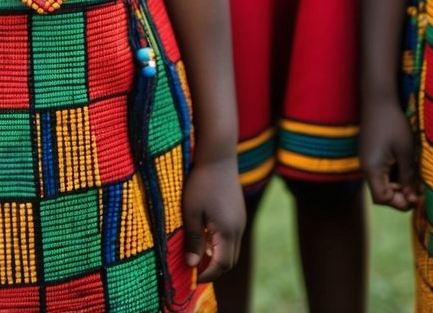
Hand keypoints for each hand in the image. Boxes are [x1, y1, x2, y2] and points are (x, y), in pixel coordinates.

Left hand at [182, 156, 244, 281]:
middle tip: (194, 269)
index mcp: (228, 231)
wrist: (217, 154)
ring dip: (217, 255)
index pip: (222, 265)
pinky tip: (204, 234)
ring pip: (232, 247)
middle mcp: (238, 228)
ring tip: (197, 253)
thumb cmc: (201, 182)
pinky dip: (220, 242)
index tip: (193, 278)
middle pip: (230, 260)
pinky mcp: (237, 210)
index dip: (208, 274)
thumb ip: (193, 239)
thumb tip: (192, 265)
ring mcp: (240, 218)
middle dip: (213, 268)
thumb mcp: (191, 212)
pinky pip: (232, 235)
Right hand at [361, 97, 418, 210]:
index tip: (417, 195)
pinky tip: (404, 163)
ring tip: (413, 173)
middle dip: (401, 194)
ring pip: (383, 183)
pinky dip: (394, 174)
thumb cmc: (393, 125)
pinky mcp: (370, 154)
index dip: (400, 202)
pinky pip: (381, 172)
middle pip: (382, 194)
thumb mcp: (406, 152)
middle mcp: (366, 168)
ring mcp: (367, 160)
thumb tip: (412, 200)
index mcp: (372, 169)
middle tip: (418, 186)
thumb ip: (408, 178)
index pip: (383, 199)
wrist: (378, 100)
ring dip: (398, 183)